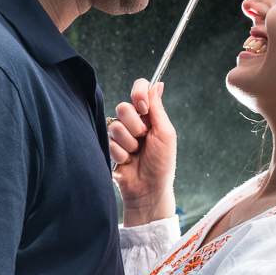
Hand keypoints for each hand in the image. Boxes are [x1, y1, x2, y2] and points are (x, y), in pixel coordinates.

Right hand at [109, 79, 176, 225]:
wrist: (149, 189)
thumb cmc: (162, 164)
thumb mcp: (165, 134)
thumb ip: (157, 109)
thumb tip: (157, 84)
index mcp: (149, 115)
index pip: (140, 89)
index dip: (138, 93)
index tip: (143, 107)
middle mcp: (134, 122)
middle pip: (123, 107)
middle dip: (135, 126)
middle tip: (143, 139)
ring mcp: (120, 135)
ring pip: (115, 126)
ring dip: (129, 143)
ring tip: (136, 154)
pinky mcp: (110, 147)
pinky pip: (110, 142)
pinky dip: (122, 154)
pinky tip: (128, 162)